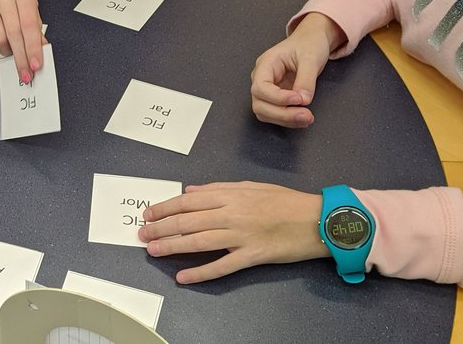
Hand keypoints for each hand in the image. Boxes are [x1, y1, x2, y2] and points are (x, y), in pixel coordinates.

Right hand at [0, 0, 44, 82]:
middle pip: (14, 34)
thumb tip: (41, 54)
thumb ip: (37, 34)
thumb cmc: (14, 9)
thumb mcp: (30, 16)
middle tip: (25, 72)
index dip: (33, 48)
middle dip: (21, 58)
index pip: (29, 25)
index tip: (35, 65)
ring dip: (7, 51)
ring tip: (10, 48)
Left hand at [138, 181, 327, 283]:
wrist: (319, 219)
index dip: (165, 208)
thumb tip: (191, 191)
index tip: (149, 214)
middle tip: (143, 235)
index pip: (188, 201)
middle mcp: (233, 213)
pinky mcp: (253, 255)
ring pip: (199, 242)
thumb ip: (219, 188)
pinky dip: (201, 272)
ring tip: (153, 251)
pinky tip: (184, 277)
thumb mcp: (252, 186)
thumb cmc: (287, 201)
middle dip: (161, 228)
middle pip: (188, 221)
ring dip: (172, 247)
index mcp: (231, 195)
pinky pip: (223, 266)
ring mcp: (242, 235)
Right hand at [250, 12, 344, 127]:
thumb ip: (306, 79)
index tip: (298, 99)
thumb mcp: (310, 57)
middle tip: (306, 115)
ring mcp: (268, 90)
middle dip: (282, 113)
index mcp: (265, 65)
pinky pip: (276, 114)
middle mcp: (262, 79)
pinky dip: (288, 120)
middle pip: (259, 104)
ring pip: (265, 113)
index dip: (277, 97)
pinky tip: (303, 118)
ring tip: (307, 118)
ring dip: (285, 119)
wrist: (311, 42)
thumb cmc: (308, 44)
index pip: (260, 87)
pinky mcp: (277, 99)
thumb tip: (304, 100)